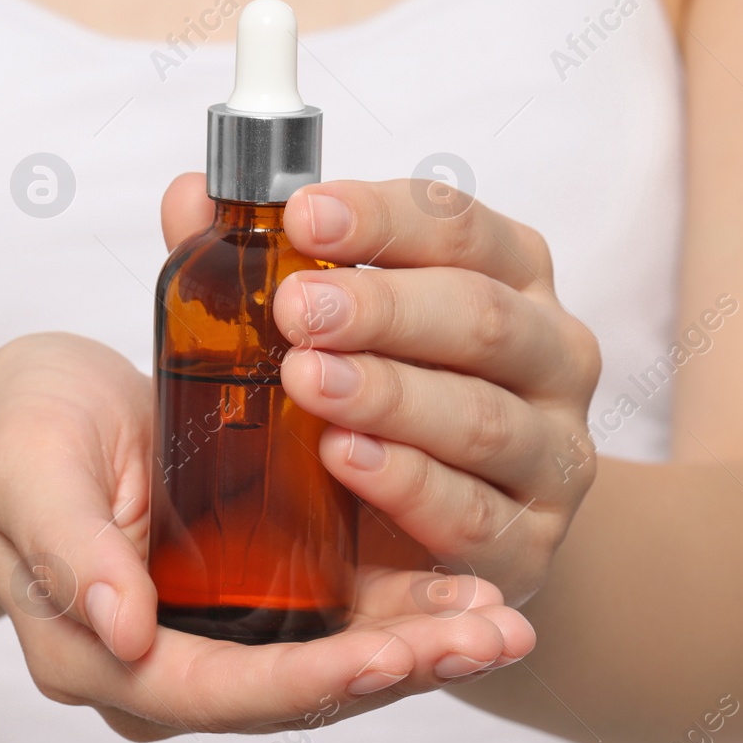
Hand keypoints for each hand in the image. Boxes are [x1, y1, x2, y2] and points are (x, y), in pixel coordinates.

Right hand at [0, 331, 534, 741]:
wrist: (36, 408)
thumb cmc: (19, 429)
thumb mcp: (25, 467)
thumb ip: (67, 546)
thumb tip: (122, 627)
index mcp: (99, 652)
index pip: (212, 691)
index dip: (303, 682)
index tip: (386, 659)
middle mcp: (167, 662)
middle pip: (291, 692)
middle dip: (394, 670)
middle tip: (491, 638)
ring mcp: (217, 628)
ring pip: (327, 660)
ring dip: (417, 647)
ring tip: (503, 623)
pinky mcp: (254, 586)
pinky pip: (334, 613)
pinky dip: (400, 605)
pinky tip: (466, 584)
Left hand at [163, 173, 602, 606]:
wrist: (438, 537)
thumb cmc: (384, 405)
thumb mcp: (332, 330)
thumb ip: (263, 265)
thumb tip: (190, 198)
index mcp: (511, 279)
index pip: (461, 228)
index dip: (382, 218)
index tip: (302, 214)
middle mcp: (552, 357)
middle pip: (481, 317)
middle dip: (383, 309)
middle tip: (296, 309)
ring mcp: (552, 454)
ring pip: (480, 418)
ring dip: (390, 396)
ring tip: (308, 382)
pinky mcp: (530, 544)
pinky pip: (473, 514)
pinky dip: (408, 485)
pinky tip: (346, 459)